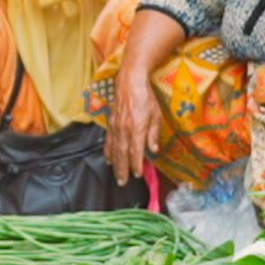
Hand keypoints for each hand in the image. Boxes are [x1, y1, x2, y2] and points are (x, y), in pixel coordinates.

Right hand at [106, 66, 160, 187]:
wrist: (130, 82)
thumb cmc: (146, 98)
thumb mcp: (156, 115)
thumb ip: (154, 134)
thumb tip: (153, 150)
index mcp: (137, 128)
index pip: (136, 151)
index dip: (136, 164)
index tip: (137, 174)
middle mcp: (124, 129)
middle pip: (122, 153)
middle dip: (123, 169)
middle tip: (122, 182)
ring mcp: (116, 126)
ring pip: (114, 149)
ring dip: (115, 164)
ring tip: (116, 175)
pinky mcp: (111, 122)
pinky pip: (108, 140)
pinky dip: (107, 151)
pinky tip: (107, 158)